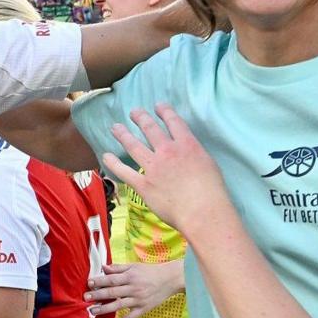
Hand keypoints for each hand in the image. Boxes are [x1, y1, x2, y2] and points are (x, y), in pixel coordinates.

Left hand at [86, 259, 184, 317]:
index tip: (89, 283)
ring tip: (93, 311)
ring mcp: (138, 300)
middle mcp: (133, 288)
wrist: (169, 279)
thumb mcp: (134, 266)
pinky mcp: (143, 309)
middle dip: (98, 295)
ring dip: (105, 309)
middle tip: (86, 298)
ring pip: (119, 305)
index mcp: (130, 276)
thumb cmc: (150, 271)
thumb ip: (118, 268)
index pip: (112, 279)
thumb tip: (103, 268)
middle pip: (113, 293)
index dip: (100, 281)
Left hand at [100, 106, 234, 233]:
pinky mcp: (143, 185)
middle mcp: (167, 152)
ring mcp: (153, 168)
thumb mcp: (209, 163)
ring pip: (133, 145)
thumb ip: (194, 154)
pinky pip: (124, 171)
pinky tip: (106, 156)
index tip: (158, 106)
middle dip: (141, 118)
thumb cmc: (212, 191)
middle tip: (134, 112)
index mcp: (187, 145)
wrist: (202, 211)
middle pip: (150, 129)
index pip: (174, 122)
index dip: (165, 111)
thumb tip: (187, 153)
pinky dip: (113, 163)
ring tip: (115, 127)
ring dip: (123, 135)